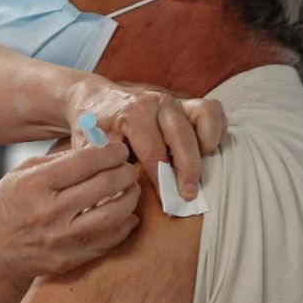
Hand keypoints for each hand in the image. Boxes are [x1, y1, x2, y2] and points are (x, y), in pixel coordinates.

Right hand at [0, 142, 140, 284]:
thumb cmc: (1, 205)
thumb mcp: (21, 173)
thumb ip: (58, 161)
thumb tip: (95, 149)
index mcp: (37, 184)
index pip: (86, 161)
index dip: (111, 152)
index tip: (120, 149)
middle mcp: (51, 212)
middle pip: (106, 185)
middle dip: (126, 172)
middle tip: (130, 168)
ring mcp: (61, 239)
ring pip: (115, 216)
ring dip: (130, 199)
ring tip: (131, 190)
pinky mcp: (69, 260)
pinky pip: (108, 241)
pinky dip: (124, 226)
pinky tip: (127, 216)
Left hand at [65, 80, 224, 200]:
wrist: (94, 98)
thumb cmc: (92, 127)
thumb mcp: (87, 146)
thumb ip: (98, 167)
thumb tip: (109, 196)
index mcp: (132, 114)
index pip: (154, 153)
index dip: (163, 182)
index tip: (168, 204)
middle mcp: (156, 103)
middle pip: (182, 138)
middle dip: (188, 171)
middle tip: (188, 196)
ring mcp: (174, 101)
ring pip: (203, 118)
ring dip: (205, 146)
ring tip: (197, 169)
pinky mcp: (186, 102)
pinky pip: (212, 111)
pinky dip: (215, 131)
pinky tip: (205, 151)